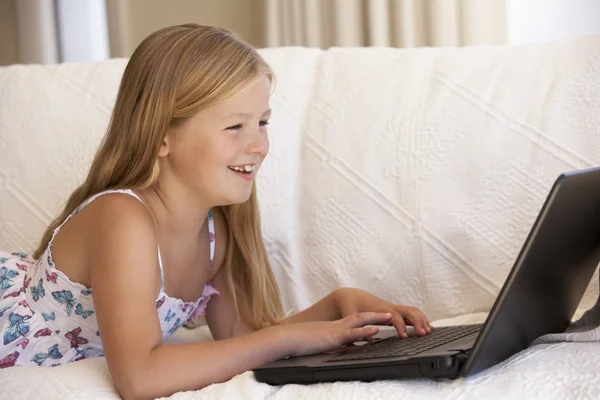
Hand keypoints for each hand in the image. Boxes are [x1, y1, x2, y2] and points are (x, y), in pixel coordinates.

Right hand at [278, 312, 392, 357]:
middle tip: (391, 314)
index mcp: (332, 328)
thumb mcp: (316, 344)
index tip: (379, 319)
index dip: (367, 319)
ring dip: (375, 319)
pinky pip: (351, 332)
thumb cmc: (296, 343)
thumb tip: (336, 351)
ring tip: (391, 318)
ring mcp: (335, 330)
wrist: (285, 338)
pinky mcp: (332, 337)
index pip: (353, 321)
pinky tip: (375, 330)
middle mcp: (336, 326)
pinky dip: (364, 330)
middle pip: (360, 317)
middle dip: (376, 315)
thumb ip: (328, 346)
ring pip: (359, 321)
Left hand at [334, 288, 432, 338]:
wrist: (350, 296)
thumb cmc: (350, 306)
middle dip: (418, 321)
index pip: (394, 316)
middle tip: (423, 335)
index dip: (400, 326)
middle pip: (408, 311)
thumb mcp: (349, 316)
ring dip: (422, 320)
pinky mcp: (394, 311)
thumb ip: (357, 327)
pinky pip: (411, 313)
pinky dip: (421, 319)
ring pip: (412, 311)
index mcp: (379, 309)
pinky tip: (427, 328)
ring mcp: (393, 308)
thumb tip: (369, 338)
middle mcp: (388, 307)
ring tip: (428, 332)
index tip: (405, 337)